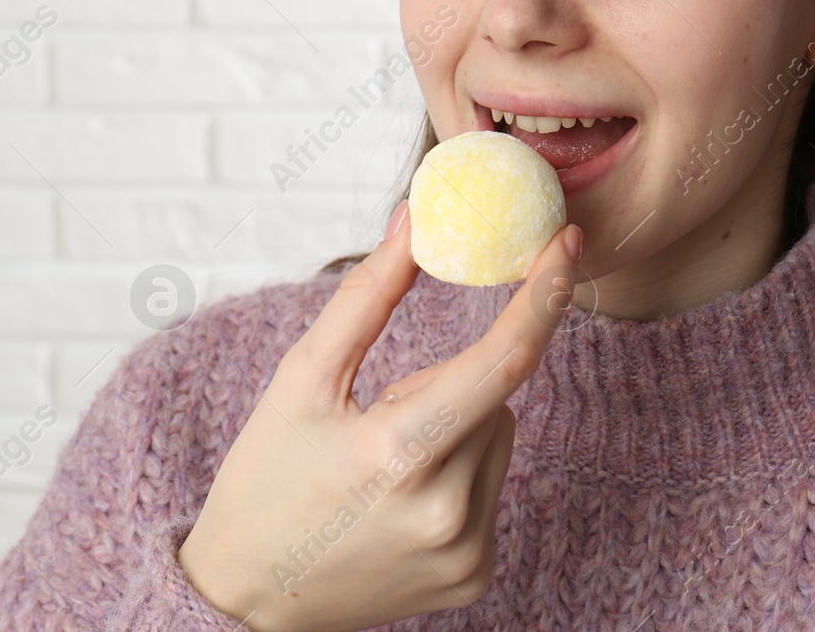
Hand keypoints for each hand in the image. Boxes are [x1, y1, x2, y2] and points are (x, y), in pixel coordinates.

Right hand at [178, 203, 582, 631]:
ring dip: (459, 425)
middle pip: (497, 397)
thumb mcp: (302, 377)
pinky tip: (400, 498)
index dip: (544, 294)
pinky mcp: (476, 576)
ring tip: (384, 461)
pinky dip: (458, 472)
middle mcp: (448, 510)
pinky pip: (493, 487)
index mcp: (400, 453)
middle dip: (452, 380)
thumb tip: (416, 220)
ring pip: (499, 438)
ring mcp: (467, 551)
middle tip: (383, 410)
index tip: (566, 242)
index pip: (505, 360)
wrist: (247, 596)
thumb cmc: (266, 478)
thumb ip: (368, 295)